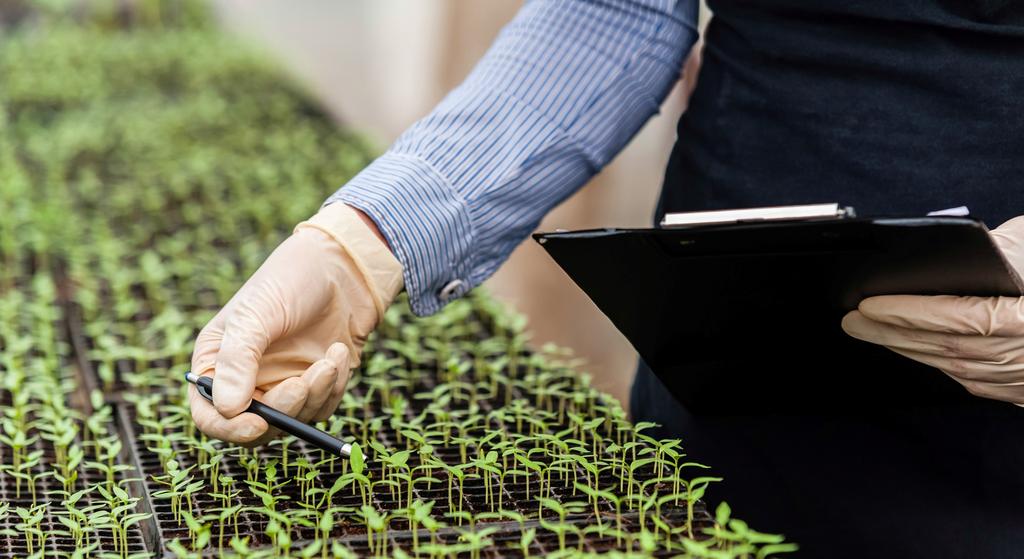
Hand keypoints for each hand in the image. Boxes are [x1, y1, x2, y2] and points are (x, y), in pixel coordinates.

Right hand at [189, 204, 402, 444]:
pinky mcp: (315, 386)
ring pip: (294, 420)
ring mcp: (282, 384)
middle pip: (255, 427)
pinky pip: (322, 407)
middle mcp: (247, 380)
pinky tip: (339, 352)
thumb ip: (237, 359)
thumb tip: (227, 409)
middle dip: (283, 410)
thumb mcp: (256, 314)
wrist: (343, 268)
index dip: (229, 428)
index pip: (210, 414)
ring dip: (316, 394)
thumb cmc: (290, 280)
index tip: (257, 425)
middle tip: (303, 383)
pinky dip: (334, 386)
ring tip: (331, 357)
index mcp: (217, 362)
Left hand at [842, 216, 1023, 403]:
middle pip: (943, 347)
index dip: (909, 312)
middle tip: (850, 318)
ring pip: (951, 365)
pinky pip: (968, 378)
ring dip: (904, 349)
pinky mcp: (1021, 392)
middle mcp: (1023, 355)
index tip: (870, 304)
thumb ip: (1006, 248)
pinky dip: (933, 361)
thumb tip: (963, 250)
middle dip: (889, 333)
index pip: (957, 317)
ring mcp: (1022, 379)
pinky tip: (908, 347)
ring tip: (868, 330)